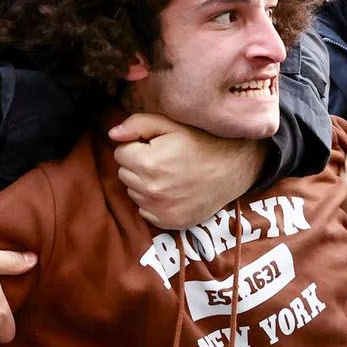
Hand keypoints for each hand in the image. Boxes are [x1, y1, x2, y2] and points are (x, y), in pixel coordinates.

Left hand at [109, 113, 260, 228]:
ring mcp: (161, 209)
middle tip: (163, 159)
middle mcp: (151, 190)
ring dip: (144, 183)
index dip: (136, 146)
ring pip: (134, 193)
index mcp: (148, 163)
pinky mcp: (170, 222)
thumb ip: (137, 125)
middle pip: (125, 174)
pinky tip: (173, 190)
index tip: (154, 145)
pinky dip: (154, 201)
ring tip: (169, 174)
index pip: (120, 154)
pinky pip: (146, 211)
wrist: (235, 166)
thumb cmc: (202, 141)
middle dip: (138, 165)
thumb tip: (112, 134)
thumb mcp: (170, 124)